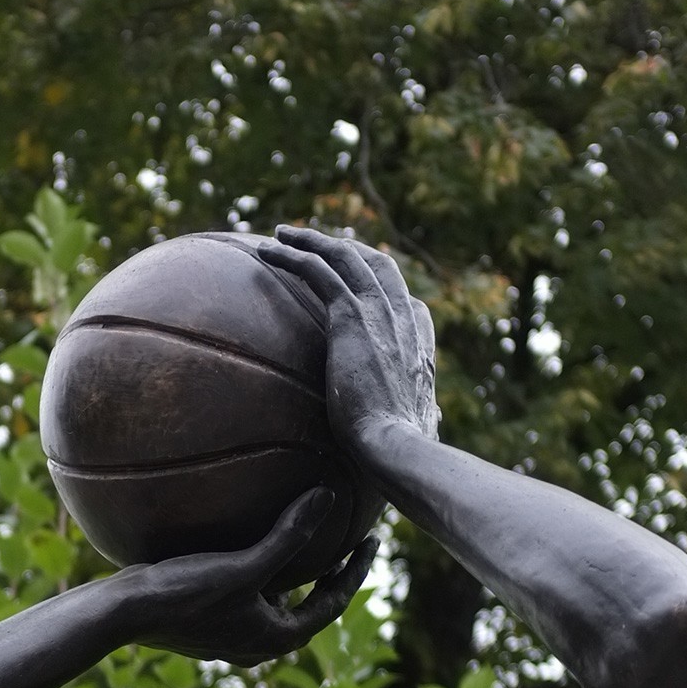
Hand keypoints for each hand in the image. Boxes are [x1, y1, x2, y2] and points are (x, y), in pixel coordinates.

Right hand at [119, 485, 377, 665]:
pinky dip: (265, 575)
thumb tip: (327, 497)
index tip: (371, 541)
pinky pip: (251, 597)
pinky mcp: (211, 623)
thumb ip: (290, 535)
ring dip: (296, 576)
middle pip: (310, 607)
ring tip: (307, 541)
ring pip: (279, 604)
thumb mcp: (245, 566)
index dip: (355, 571)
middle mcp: (260, 644)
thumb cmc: (186, 593)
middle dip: (330, 575)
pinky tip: (254, 545)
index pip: (333, 603)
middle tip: (348, 542)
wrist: (124, 614)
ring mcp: (233, 636)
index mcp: (278, 638)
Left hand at [256, 225, 438, 469]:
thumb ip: (416, 416)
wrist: (395, 447)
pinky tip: (265, 250)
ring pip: (344, 257)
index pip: (406, 302)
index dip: (380, 288)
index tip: (356, 286)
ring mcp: (380, 314)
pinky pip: (318, 271)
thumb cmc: (400, 452)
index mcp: (418, 345)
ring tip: (280, 234)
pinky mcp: (352, 317)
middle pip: (375, 265)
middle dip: (345, 249)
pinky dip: (292, 255)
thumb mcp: (413, 427)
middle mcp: (404, 319)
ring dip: (311, 241)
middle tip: (313, 245)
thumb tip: (421, 428)